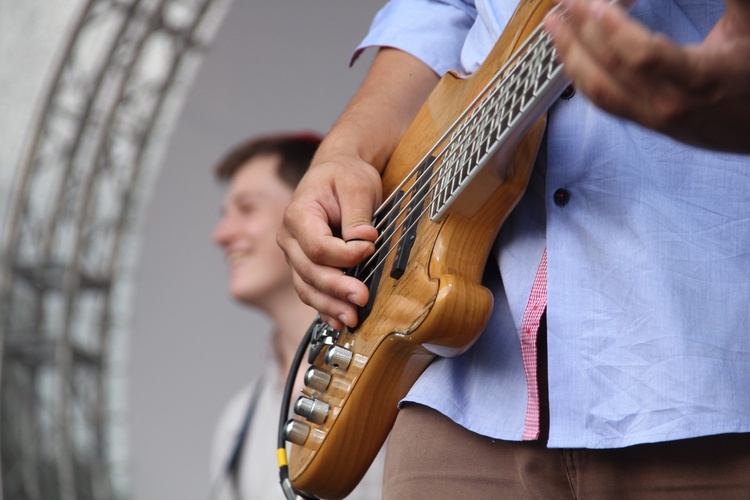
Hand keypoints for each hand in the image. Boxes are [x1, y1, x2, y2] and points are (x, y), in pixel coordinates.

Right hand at [278, 152, 381, 329]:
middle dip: (338, 288)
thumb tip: (364, 239)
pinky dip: (324, 307)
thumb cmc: (344, 177)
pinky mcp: (304, 265)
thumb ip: (357, 215)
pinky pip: (310, 291)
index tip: (369, 249)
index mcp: (298, 214)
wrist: (336, 173)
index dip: (344, 255)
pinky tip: (338, 320)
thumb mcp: (356, 186)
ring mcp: (294, 255)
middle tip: (363, 297)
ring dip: (330, 305)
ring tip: (352, 317)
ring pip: (307, 287)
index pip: (317, 246)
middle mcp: (289, 238)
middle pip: (310, 271)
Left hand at [544, 0, 749, 152]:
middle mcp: (672, 105)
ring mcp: (655, 118)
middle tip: (566, 2)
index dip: (615, 30)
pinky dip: (581, 77)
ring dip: (571, 56)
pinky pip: (604, 102)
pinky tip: (570, 54)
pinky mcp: (645, 124)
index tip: (595, 4)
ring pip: (600, 91)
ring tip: (554, 26)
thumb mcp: (749, 24)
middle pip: (613, 70)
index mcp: (702, 79)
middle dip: (583, 32)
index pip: (645, 57)